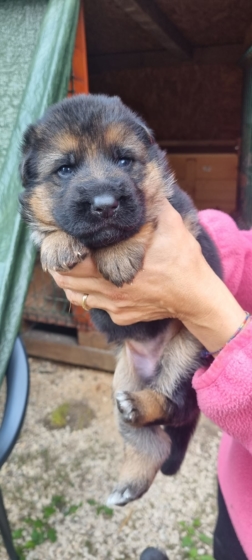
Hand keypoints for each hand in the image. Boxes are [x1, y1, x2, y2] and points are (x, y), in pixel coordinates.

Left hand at [50, 200, 202, 322]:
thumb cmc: (185, 263)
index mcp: (118, 268)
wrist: (197, 298)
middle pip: (67, 281)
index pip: (73, 262)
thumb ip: (154, 203)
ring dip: (70, 281)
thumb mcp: (172, 227)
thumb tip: (145, 181)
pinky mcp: (121, 317)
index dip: (64, 249)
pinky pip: (93, 307)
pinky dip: (86, 295)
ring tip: (70, 266)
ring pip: (75, 296)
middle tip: (62, 250)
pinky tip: (91, 282)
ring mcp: (115, 307)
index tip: (64, 238)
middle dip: (60, 265)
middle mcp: (112, 292)